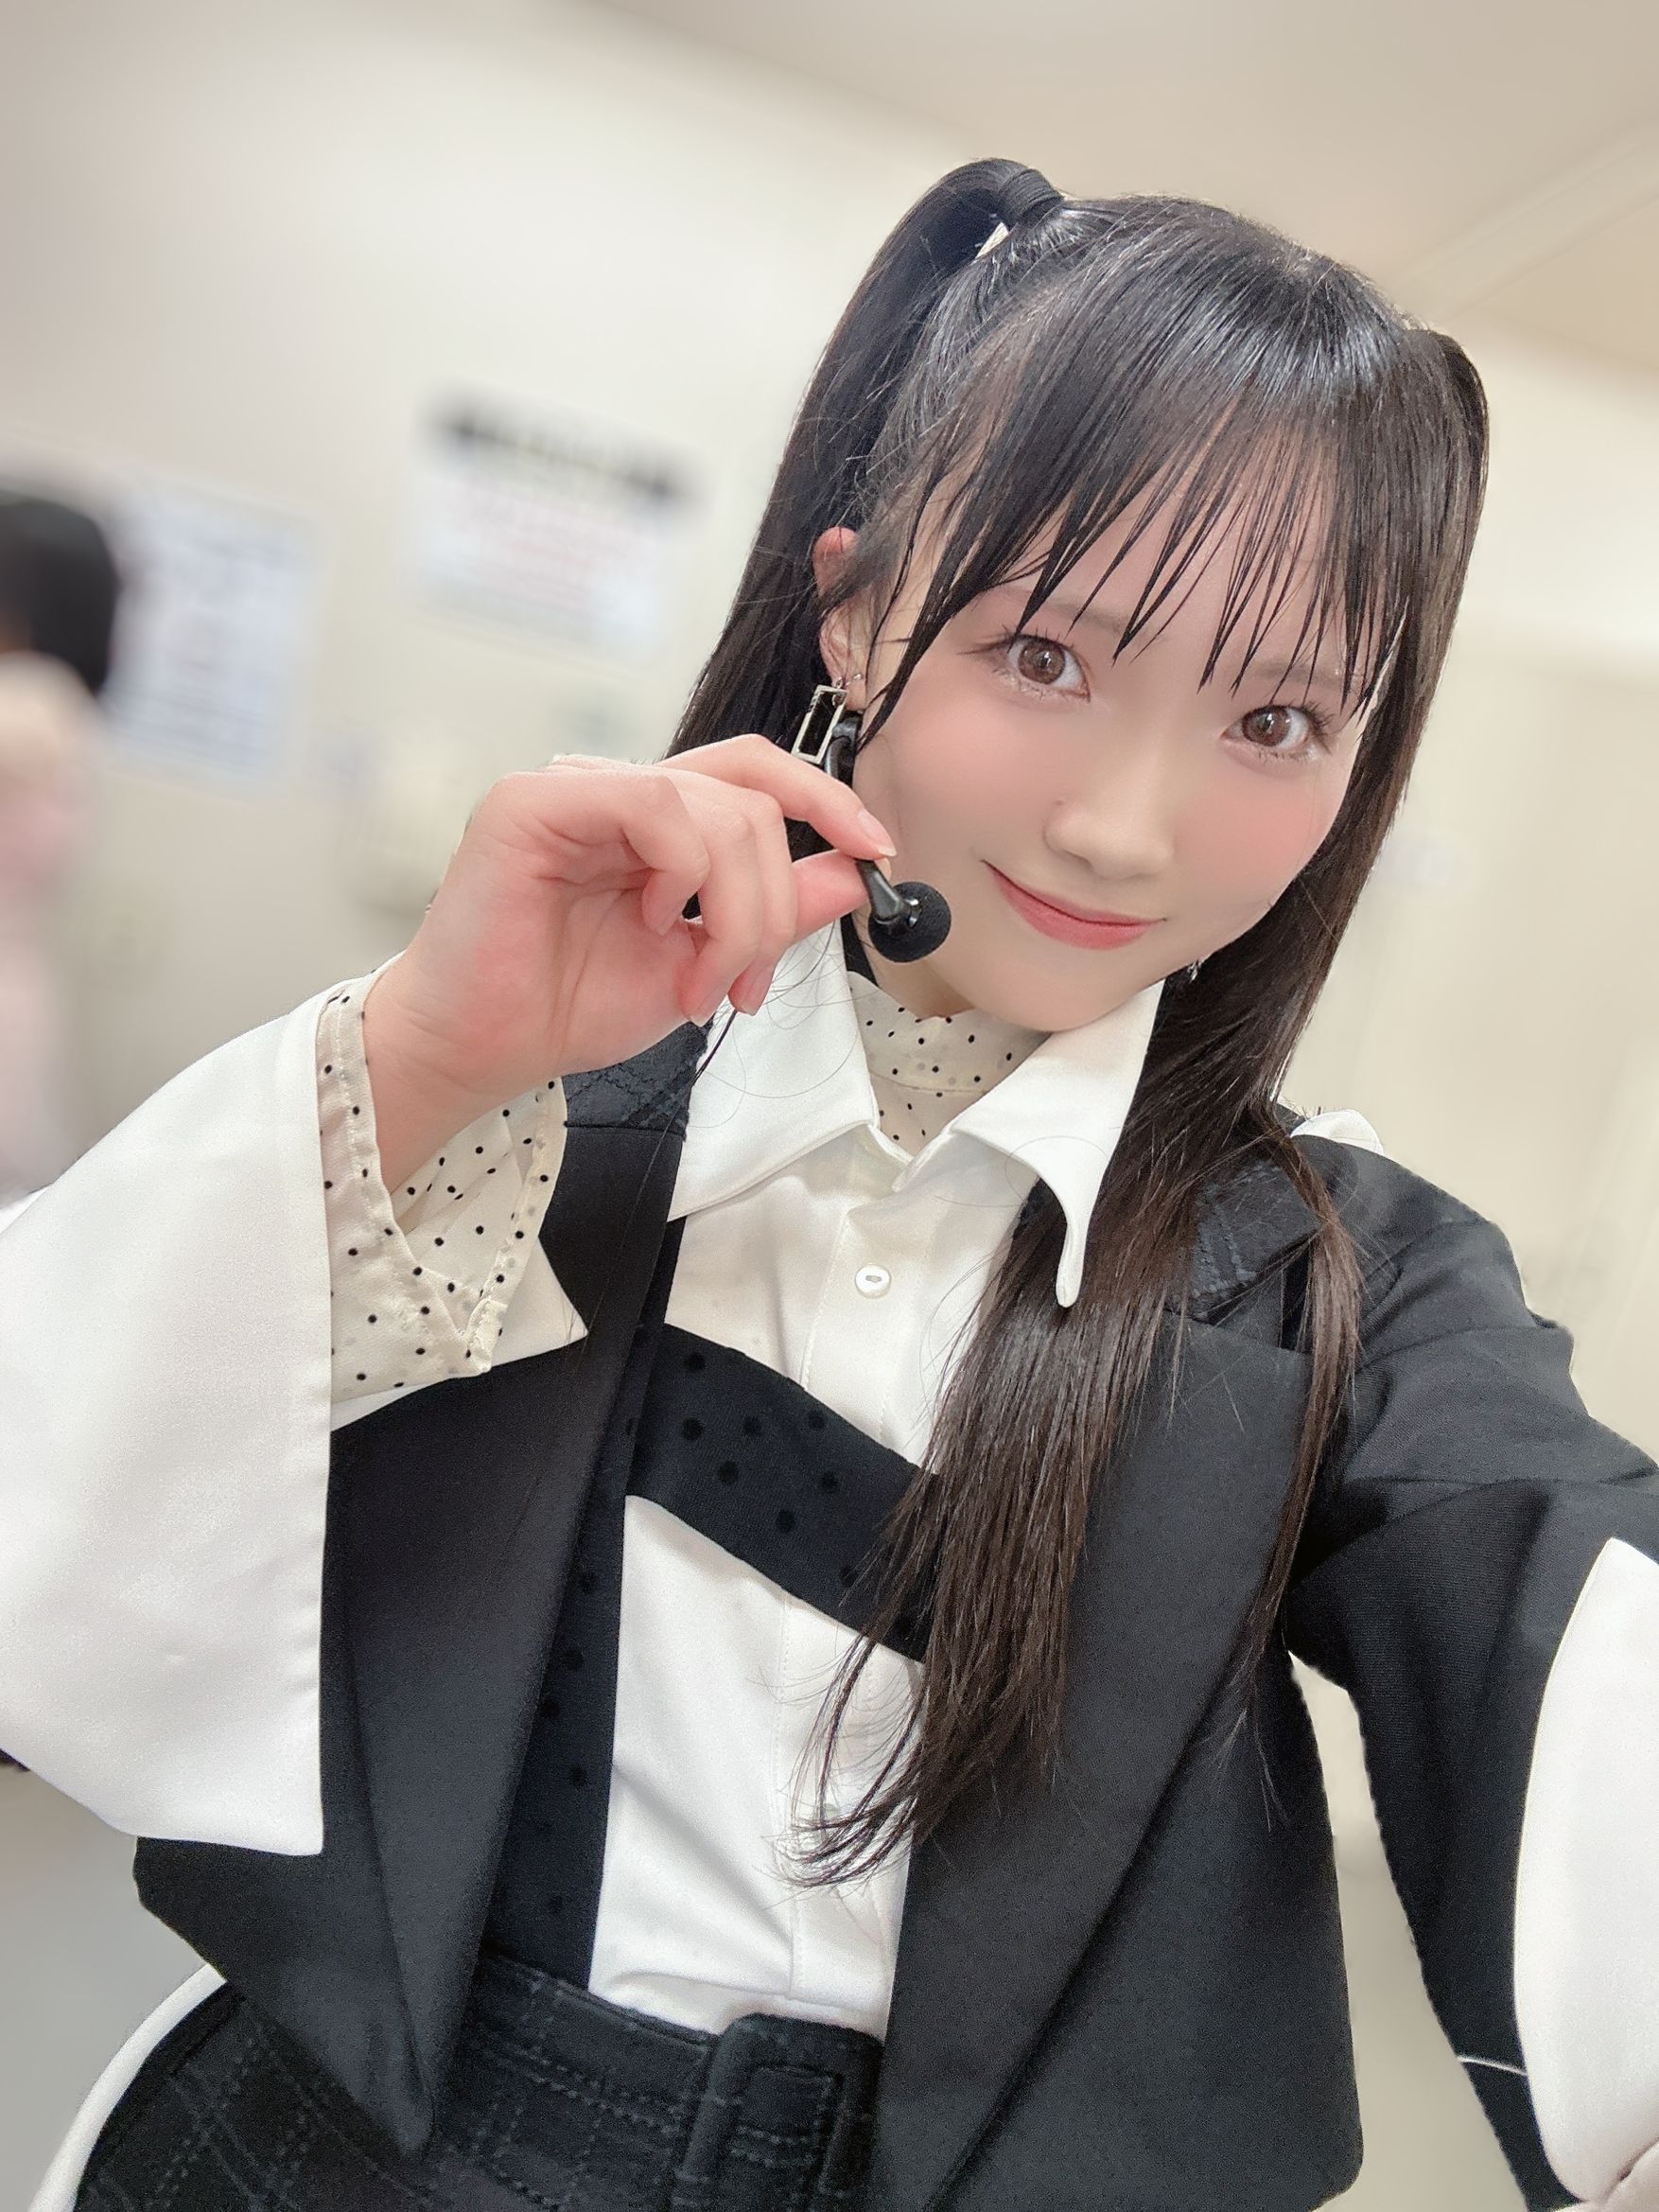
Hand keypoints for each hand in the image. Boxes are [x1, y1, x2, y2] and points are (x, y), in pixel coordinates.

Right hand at [359, 735, 894, 1186]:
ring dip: (734, 911)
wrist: (485, 1049)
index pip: (758, 776)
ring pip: (716, 809)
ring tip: (698, 981)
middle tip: (748, 982)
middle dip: (774, 903)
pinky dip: (682, 873)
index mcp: (660, 825)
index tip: (879, 852)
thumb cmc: (569, 1005)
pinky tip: (655, 923)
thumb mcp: (705, 961)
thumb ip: (774, 912)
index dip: (827, 802)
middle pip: (753, 800)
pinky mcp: (533, 801)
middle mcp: (621, 796)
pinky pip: (652, 804)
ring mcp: (578, 791)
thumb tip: (853, 872)